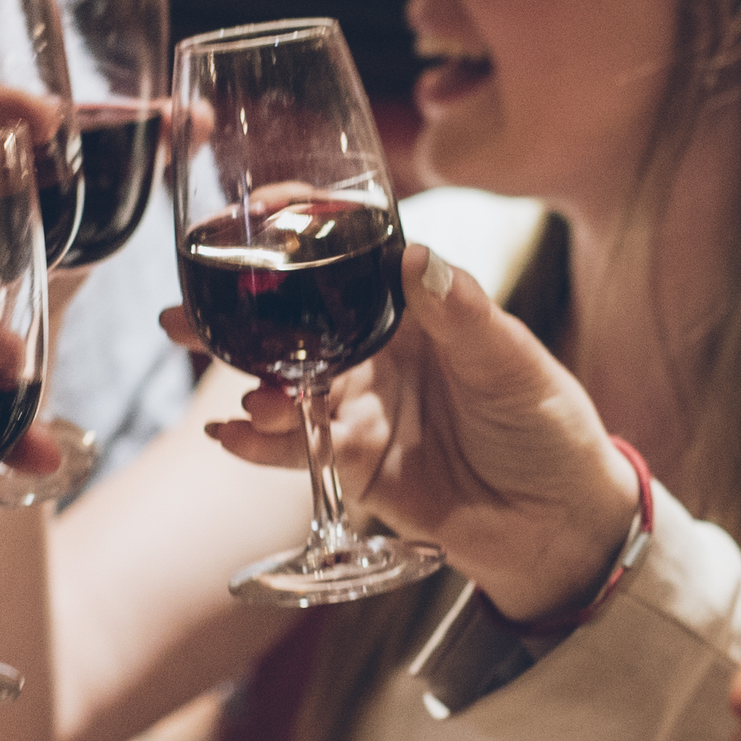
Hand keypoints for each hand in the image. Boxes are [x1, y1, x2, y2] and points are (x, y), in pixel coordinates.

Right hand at [184, 241, 634, 619]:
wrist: (560, 527)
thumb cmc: (550, 429)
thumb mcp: (512, 363)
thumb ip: (461, 314)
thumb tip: (417, 255)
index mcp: (419, 310)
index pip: (347, 260)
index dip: (298, 233)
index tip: (255, 213)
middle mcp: (380, 351)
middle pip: (294, 324)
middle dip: (235, 315)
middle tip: (180, 313)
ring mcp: (362, 407)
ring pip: (287, 386)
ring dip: (248, 384)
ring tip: (229, 387)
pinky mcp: (355, 464)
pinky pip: (297, 451)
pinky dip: (261, 445)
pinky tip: (230, 436)